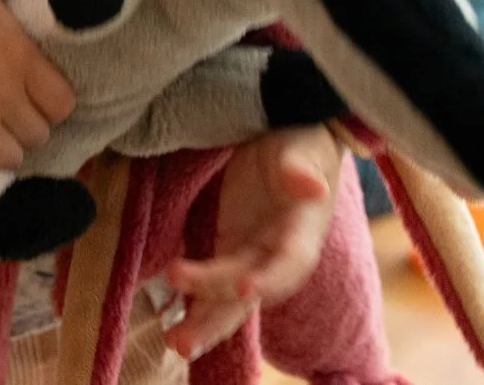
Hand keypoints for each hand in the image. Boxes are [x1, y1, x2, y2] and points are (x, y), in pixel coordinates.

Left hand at [163, 126, 341, 360]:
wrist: (288, 139)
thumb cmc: (301, 142)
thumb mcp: (303, 147)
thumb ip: (301, 167)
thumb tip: (311, 186)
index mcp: (303, 231)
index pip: (289, 262)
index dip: (270, 278)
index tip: (244, 289)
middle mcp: (278, 254)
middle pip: (251, 293)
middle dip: (220, 318)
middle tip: (186, 340)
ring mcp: (253, 256)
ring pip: (229, 299)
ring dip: (203, 323)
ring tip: (176, 344)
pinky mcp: (230, 247)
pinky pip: (213, 283)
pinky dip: (195, 301)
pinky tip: (171, 325)